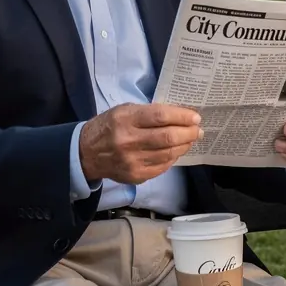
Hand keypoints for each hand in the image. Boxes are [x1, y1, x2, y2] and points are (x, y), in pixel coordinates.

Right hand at [79, 103, 202, 184]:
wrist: (87, 153)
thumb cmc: (109, 126)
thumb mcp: (124, 110)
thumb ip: (149, 112)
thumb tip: (179, 115)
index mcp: (126, 120)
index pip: (161, 116)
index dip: (182, 116)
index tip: (195, 116)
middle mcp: (129, 141)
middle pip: (168, 137)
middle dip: (188, 133)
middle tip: (198, 129)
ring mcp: (132, 161)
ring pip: (168, 154)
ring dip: (184, 146)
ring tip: (191, 139)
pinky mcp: (136, 176)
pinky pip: (162, 167)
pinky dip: (173, 157)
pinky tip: (176, 150)